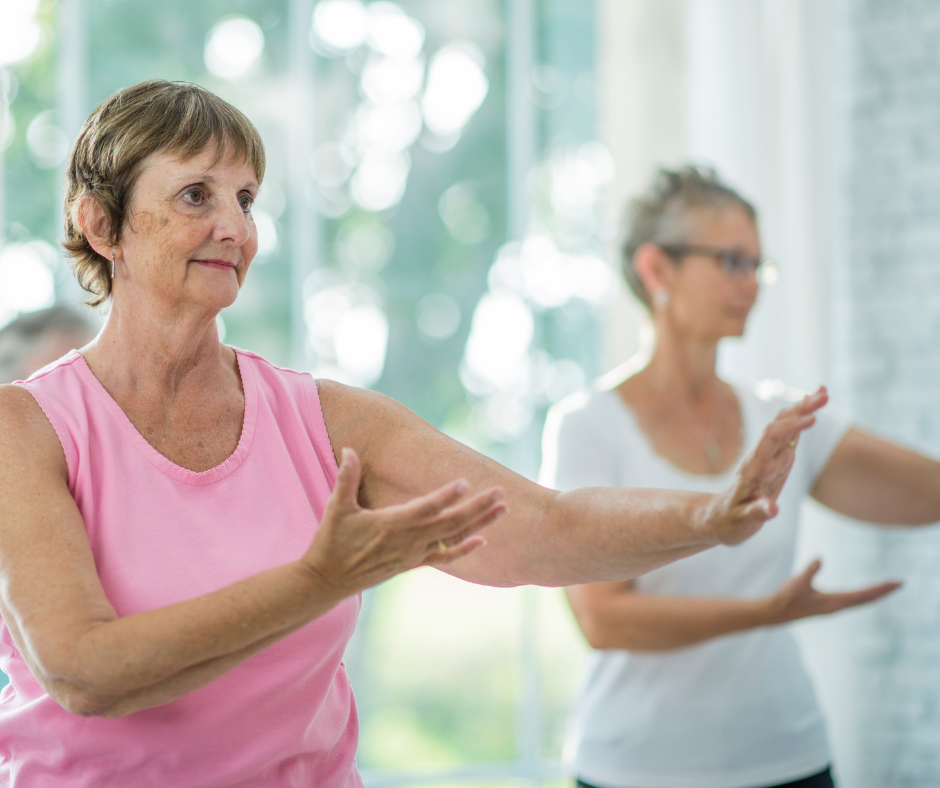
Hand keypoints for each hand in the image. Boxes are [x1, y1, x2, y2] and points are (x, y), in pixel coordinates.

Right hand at [301, 448, 506, 595]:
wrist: (328, 579)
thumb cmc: (331, 541)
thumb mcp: (336, 508)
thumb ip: (346, 478)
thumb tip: (349, 449)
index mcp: (391, 524)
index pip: (425, 508)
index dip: (445, 496)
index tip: (465, 483)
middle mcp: (408, 540)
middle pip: (450, 522)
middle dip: (478, 507)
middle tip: (501, 492)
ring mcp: (413, 554)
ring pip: (453, 538)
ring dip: (480, 523)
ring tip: (503, 510)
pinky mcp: (412, 564)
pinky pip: (444, 557)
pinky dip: (464, 549)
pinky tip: (481, 540)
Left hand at [701, 387, 828, 545]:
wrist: (719, 517)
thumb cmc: (730, 521)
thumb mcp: (742, 522)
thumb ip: (756, 513)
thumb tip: (772, 509)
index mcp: (753, 468)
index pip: (771, 440)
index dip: (790, 428)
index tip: (811, 419)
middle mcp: (760, 457)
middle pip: (779, 426)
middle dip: (801, 410)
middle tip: (824, 395)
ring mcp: (769, 457)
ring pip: (785, 426)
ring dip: (803, 408)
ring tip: (824, 392)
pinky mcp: (776, 460)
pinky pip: (789, 436)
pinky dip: (801, 420)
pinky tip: (812, 408)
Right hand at [765, 558, 901, 624]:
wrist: (775, 612)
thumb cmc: (786, 597)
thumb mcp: (798, 581)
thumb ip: (810, 570)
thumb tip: (820, 558)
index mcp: (834, 602)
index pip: (864, 595)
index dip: (881, 588)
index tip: (897, 582)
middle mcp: (837, 606)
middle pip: (866, 599)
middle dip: (883, 591)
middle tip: (900, 583)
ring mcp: (832, 607)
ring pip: (860, 601)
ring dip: (874, 594)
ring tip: (886, 587)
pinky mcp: (827, 605)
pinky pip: (852, 600)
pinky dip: (862, 595)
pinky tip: (863, 594)